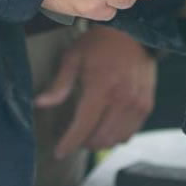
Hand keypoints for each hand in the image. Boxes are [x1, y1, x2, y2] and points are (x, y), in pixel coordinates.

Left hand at [35, 25, 155, 157]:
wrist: (134, 33)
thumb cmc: (99, 44)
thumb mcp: (73, 58)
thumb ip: (59, 85)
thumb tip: (40, 103)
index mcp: (101, 87)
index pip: (83, 126)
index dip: (69, 143)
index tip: (59, 152)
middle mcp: (122, 99)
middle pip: (100, 137)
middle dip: (83, 143)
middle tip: (74, 139)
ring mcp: (137, 104)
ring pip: (115, 139)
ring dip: (100, 142)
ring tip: (89, 135)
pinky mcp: (146, 105)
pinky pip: (130, 133)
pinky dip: (116, 136)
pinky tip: (106, 128)